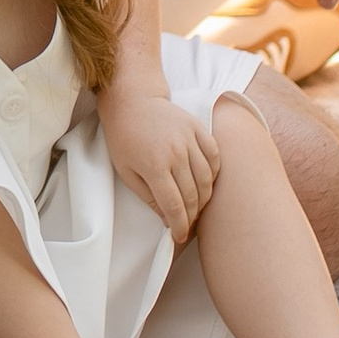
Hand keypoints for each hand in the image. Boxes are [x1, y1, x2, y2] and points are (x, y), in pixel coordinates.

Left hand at [98, 88, 219, 236]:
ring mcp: (189, 139)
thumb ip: (148, 196)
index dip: (179, 226)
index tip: (179, 237)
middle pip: (193, 196)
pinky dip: (213, 173)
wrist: (133, 100)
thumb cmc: (124, 136)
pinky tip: (205, 182)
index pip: (174, 205)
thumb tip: (166, 218)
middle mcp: (176, 153)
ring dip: (204, 198)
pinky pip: (214, 156)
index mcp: (154, 166)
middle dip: (191, 216)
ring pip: (207, 179)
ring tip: (195, 206)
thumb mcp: (126, 171)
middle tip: (187, 224)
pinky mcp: (198, 128)